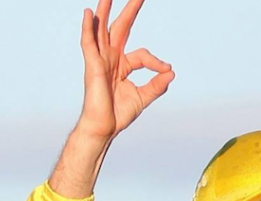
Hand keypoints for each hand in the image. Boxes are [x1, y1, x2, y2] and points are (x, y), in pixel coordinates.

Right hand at [77, 0, 174, 140]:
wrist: (104, 128)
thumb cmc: (118, 114)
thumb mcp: (144, 97)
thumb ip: (158, 85)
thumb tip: (172, 72)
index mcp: (123, 65)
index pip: (143, 55)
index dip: (157, 62)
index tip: (166, 70)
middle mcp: (111, 59)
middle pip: (121, 29)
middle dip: (129, 11)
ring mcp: (100, 61)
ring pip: (102, 30)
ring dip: (104, 11)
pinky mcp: (93, 66)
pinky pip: (89, 43)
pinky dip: (88, 28)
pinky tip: (88, 14)